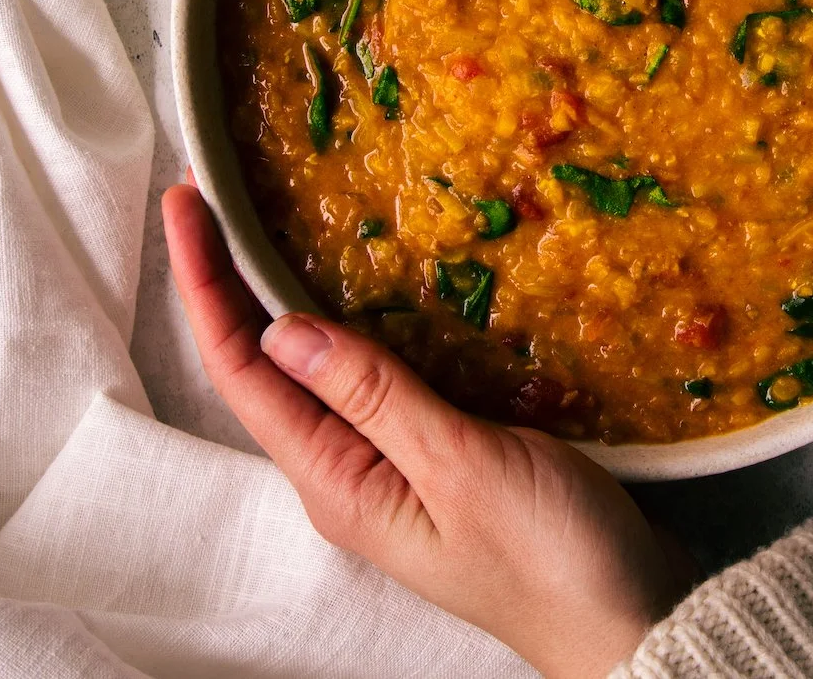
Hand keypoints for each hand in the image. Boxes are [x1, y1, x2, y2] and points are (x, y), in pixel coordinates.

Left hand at [162, 180, 684, 678]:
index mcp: (337, 481)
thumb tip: (280, 329)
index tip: (186, 205)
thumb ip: (374, 395)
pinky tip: (368, 286)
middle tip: (209, 196)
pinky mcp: (438, 451)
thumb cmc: (546, 551)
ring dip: (283, 297)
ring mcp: (391, 463)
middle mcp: (348, 472)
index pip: (244, 371)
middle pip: (266, 365)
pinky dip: (357, 322)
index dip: (207, 285)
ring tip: (260, 224)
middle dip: (229, 282)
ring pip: (318, 367)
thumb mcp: (459, 465)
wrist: (627, 616)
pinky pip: (376, 376)